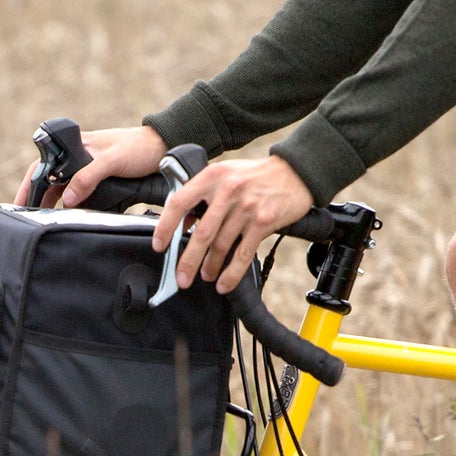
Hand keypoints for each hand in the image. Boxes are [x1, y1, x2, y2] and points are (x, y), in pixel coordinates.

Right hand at [12, 126, 168, 207]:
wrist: (164, 147)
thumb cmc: (139, 147)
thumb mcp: (112, 161)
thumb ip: (88, 177)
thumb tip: (67, 199)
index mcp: (75, 146)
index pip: (42, 166)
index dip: (29, 185)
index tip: (21, 205)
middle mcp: (78, 156)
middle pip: (49, 180)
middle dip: (37, 198)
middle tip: (28, 218)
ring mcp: (88, 168)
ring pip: (63, 188)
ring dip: (53, 203)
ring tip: (44, 220)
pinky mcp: (99, 179)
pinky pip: (79, 193)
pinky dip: (71, 205)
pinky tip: (67, 216)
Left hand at [152, 155, 313, 293]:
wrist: (295, 171)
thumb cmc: (256, 175)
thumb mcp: (226, 174)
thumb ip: (204, 194)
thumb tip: (184, 223)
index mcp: (213, 176)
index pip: (179, 202)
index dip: (166, 227)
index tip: (159, 246)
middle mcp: (228, 190)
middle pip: (201, 233)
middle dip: (188, 261)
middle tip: (181, 277)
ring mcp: (246, 207)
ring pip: (221, 246)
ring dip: (210, 267)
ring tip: (204, 276)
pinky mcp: (263, 222)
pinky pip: (243, 254)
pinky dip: (231, 273)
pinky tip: (223, 283)